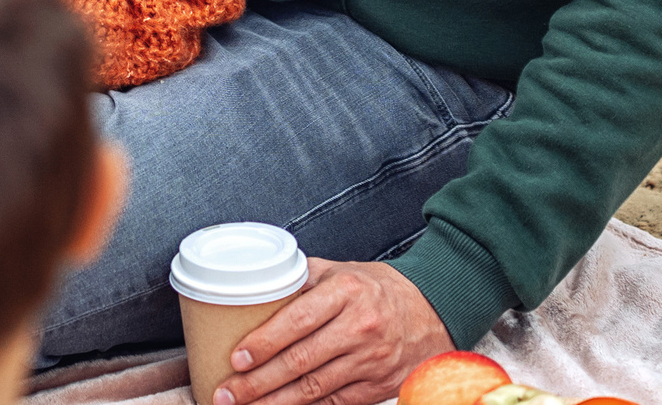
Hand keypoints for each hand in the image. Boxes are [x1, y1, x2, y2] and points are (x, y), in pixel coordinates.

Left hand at [213, 260, 449, 404]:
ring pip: (315, 388)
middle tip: (227, 393)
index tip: (236, 357)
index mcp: (347, 291)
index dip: (264, 342)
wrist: (434, 310)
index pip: (298, 320)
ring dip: (275, 402)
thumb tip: (256, 286)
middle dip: (258, 382)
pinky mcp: (378, 386)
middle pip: (301, 361)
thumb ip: (302, 278)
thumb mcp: (342, 270)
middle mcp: (360, 327)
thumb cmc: (379, 288)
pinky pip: (335, 403)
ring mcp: (371, 361)